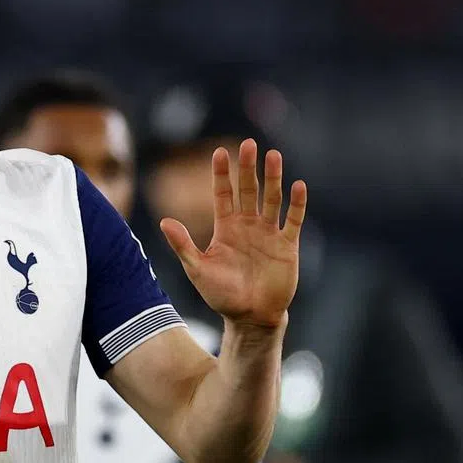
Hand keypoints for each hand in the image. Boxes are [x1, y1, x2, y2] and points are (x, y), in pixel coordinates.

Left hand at [160, 139, 306, 328]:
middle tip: (249, 144)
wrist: (250, 318)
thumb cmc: (222, 295)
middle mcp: (248, 225)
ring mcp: (268, 234)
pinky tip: (298, 186)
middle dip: (248, 167)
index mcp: (226, 228)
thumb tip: (164, 221)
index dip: (222, 174)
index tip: (219, 152)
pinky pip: (292, 221)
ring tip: (274, 156)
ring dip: (273, 178)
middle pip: (249, 189)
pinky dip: (296, 204)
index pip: (223, 193)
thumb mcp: (197, 269)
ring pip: (272, 199)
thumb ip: (183, 245)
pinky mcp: (287, 246)